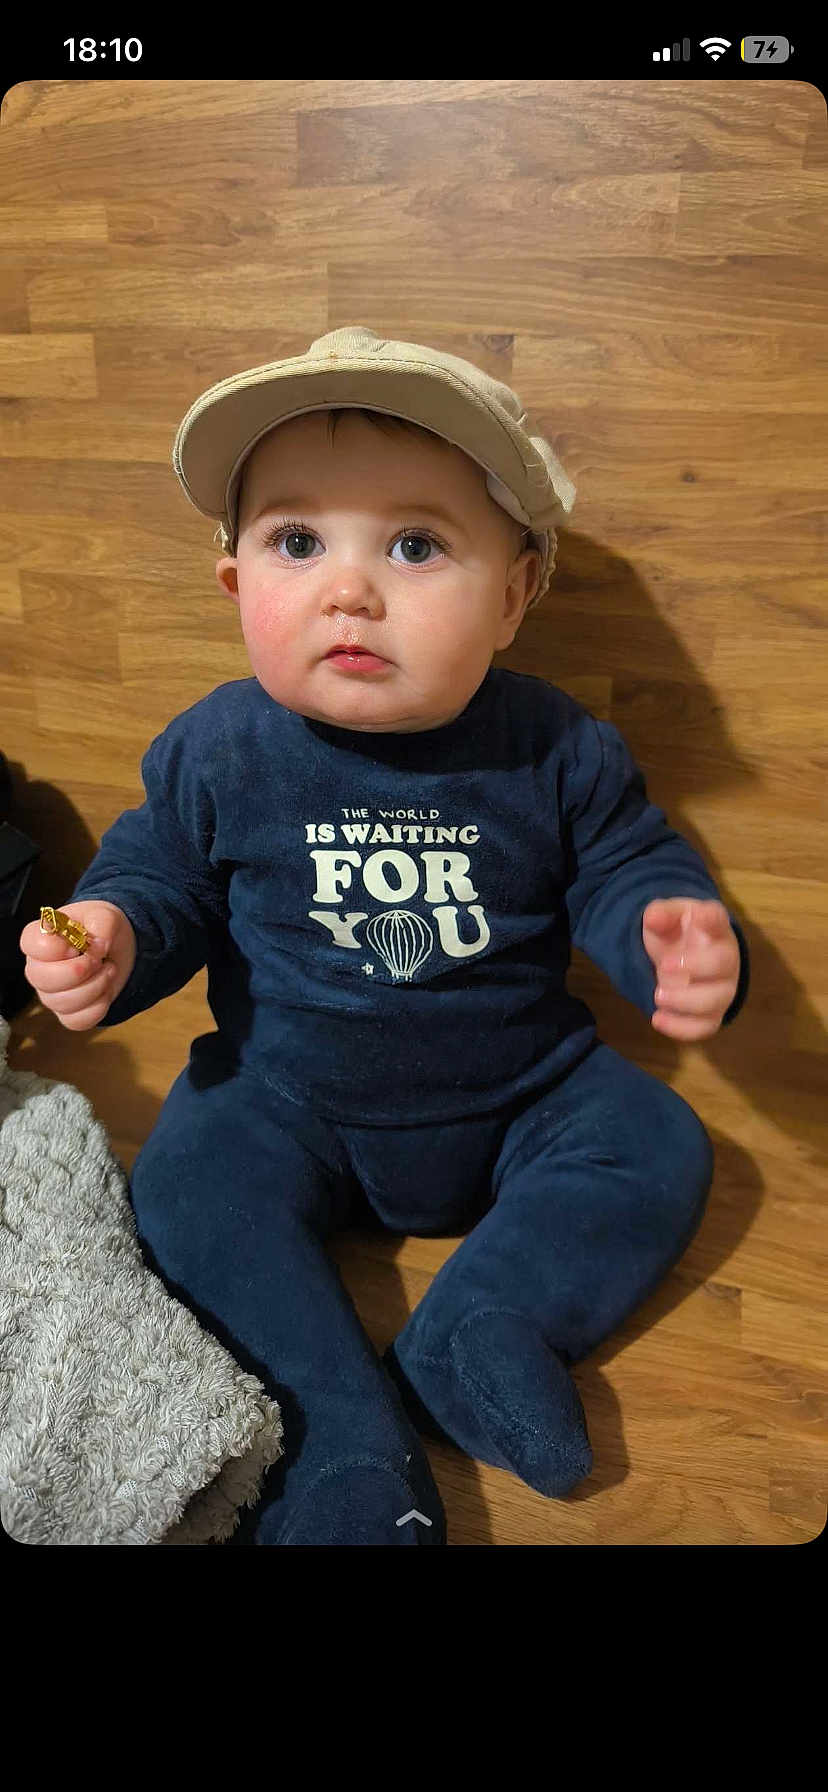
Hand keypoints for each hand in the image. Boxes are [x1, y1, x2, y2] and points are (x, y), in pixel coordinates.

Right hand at [19, 900, 136, 1031]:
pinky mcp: (68, 1014)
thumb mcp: (105, 915)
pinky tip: (106, 989)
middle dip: (79, 970)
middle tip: (99, 959)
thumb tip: (99, 943)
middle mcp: (38, 968)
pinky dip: (99, 1006)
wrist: (117, 950)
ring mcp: (51, 994)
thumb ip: (101, 922)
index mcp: (39, 939)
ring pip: (63, 1003)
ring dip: (96, 986)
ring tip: (108, 969)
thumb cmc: (100, 929)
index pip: (32, 945)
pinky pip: (78, 1020)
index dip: (57, 947)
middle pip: (43, 979)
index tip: (77, 944)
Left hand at [642, 898, 739, 1040]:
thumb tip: (653, 917)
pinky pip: (704, 1027)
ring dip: (684, 1000)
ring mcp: (722, 989)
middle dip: (693, 966)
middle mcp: (726, 958)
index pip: (719, 919)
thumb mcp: (667, 918)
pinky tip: (658, 1019)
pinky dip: (681, 1027)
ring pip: (714, 1000)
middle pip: (722, 963)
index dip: (711, 918)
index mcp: (714, 928)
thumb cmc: (679, 935)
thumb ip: (660, 914)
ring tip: (657, 994)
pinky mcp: (712, 1014)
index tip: (699, 915)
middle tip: (663, 966)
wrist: (681, 959)